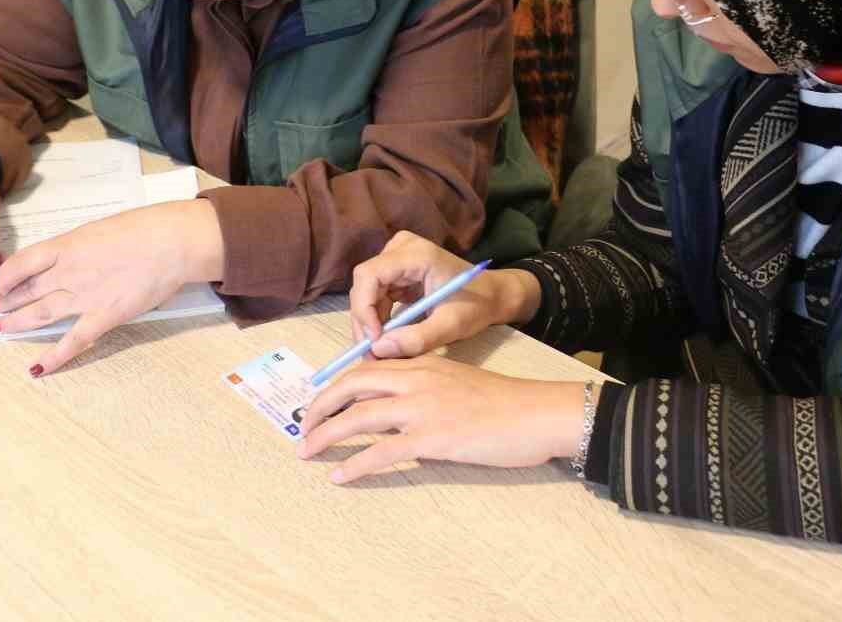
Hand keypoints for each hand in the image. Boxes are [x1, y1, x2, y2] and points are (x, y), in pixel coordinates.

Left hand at [0, 199, 224, 374]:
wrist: (172, 242)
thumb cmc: (144, 229)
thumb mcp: (100, 230)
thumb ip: (80, 247)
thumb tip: (69, 258)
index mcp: (67, 246)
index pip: (21, 264)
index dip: (6, 277)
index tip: (2, 283)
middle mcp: (69, 272)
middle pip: (27, 290)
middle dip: (8, 301)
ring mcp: (85, 297)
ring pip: (40, 314)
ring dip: (17, 323)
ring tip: (1, 328)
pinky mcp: (105, 317)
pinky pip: (73, 342)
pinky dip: (53, 358)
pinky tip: (37, 369)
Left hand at [296, 356, 586, 483]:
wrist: (538, 412)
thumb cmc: (507, 403)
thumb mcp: (459, 382)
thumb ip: (428, 388)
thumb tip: (401, 409)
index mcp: (423, 364)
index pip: (367, 368)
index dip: (338, 385)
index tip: (321, 402)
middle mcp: (417, 379)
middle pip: (352, 385)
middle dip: (320, 406)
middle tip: (303, 426)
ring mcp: (423, 408)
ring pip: (359, 416)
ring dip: (326, 434)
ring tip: (307, 452)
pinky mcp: (433, 438)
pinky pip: (382, 451)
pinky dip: (355, 464)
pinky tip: (340, 477)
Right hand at [347, 231, 540, 358]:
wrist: (492, 294)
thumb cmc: (477, 305)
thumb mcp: (451, 326)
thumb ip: (417, 339)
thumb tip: (378, 350)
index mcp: (417, 254)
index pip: (370, 275)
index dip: (364, 308)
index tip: (374, 340)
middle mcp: (401, 248)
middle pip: (364, 284)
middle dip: (365, 320)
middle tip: (372, 354)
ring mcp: (397, 257)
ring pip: (366, 292)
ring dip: (370, 323)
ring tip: (379, 352)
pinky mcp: (397, 270)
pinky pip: (376, 295)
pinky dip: (378, 319)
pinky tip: (386, 340)